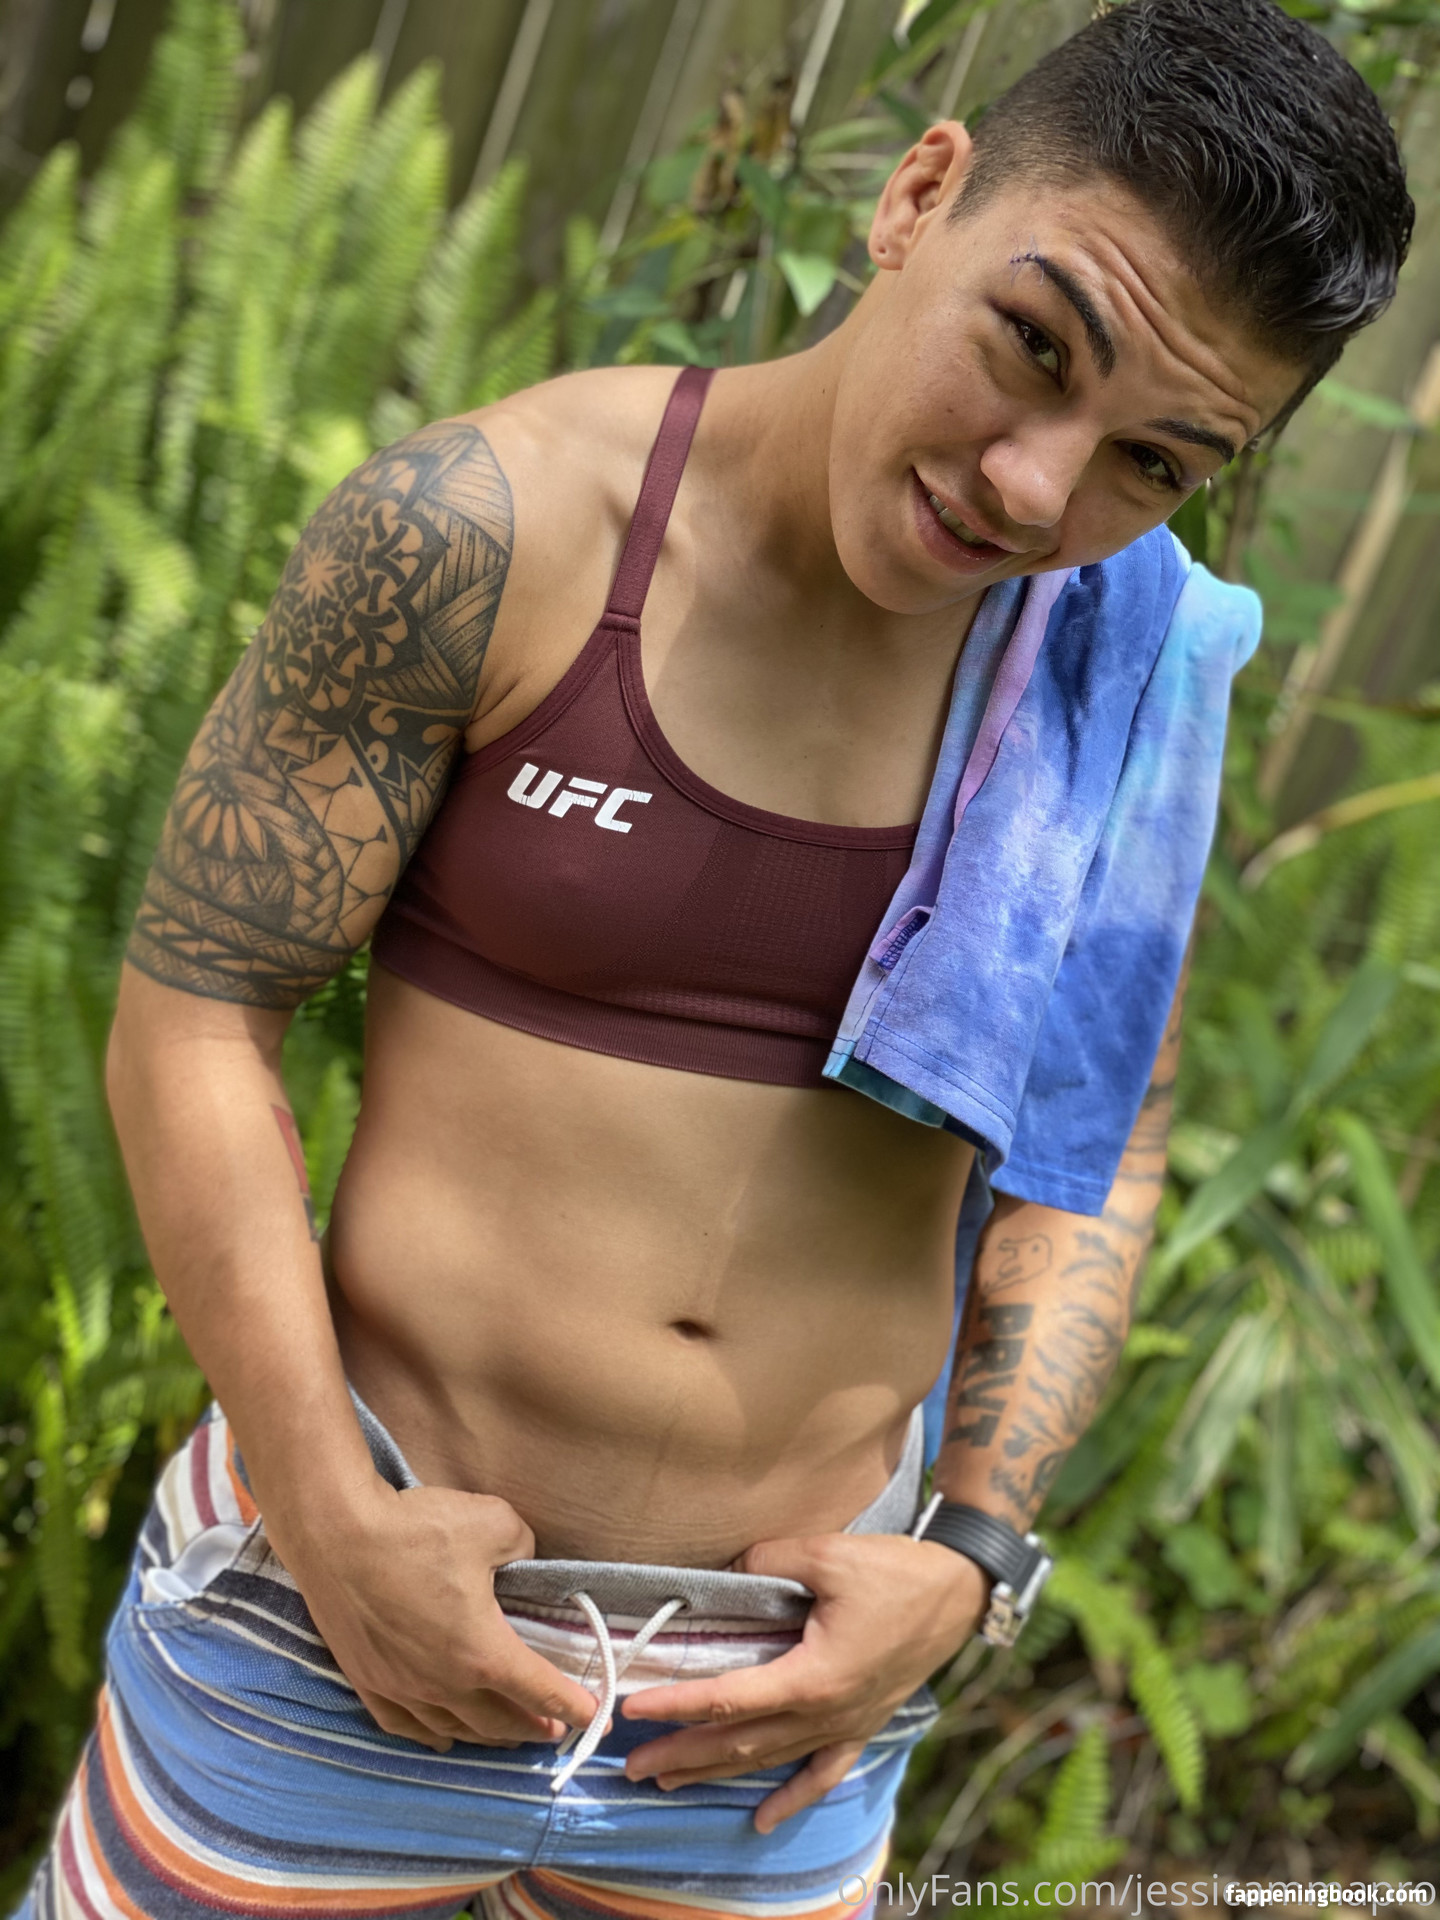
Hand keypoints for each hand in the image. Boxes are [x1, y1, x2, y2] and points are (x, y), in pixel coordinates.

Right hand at [276, 1476, 600, 1753]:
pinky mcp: (367, 1681)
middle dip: (531, 1726)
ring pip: (454, 1729)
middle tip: (552, 1729)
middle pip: (498, 1721)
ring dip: (487, 1735)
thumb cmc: (415, 1530)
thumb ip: (523, 1546)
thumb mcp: (494, 1523)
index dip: (571, 1706)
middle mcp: (443, 1684)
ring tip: (507, 1733)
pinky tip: (441, 1739)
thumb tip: (523, 1559)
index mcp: (482, 1652)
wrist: (336, 1535)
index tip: (593, 1717)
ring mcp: (401, 1688)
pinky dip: (432, 1737)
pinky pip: (406, 1726)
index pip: (539, 1689)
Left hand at [620, 1532, 986, 1831]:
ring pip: (770, 1759)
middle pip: (741, 1741)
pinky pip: (822, 1772)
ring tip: (669, 1781)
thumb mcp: (827, 1552)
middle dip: (683, 1753)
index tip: (635, 1708)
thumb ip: (767, 1560)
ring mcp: (845, 1725)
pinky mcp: (862, 1724)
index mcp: (813, 1676)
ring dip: (717, 1772)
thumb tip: (723, 1570)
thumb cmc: (894, 1571)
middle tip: (631, 1765)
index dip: (678, 1704)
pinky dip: (792, 1797)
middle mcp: (825, 1712)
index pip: (729, 1697)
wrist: (957, 1591)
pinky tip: (764, 1820)